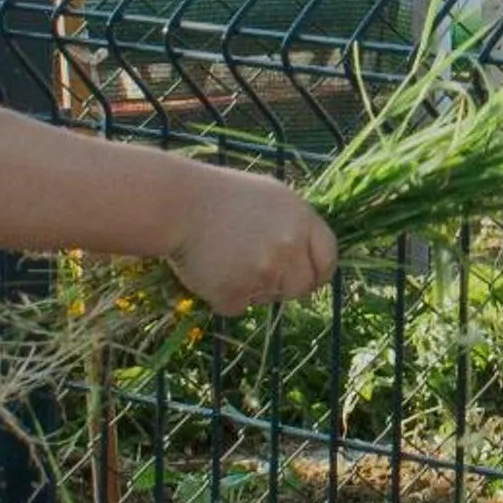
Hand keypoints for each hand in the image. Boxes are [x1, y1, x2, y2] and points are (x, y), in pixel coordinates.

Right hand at [166, 165, 336, 317]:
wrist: (174, 203)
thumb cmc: (219, 196)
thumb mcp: (270, 196)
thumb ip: (295, 225)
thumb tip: (309, 255)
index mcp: (301, 219)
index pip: (328, 259)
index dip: (317, 272)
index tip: (307, 277)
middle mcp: (289, 246)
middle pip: (301, 287)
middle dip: (283, 285)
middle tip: (256, 270)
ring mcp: (264, 271)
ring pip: (267, 298)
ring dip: (251, 289)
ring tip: (226, 260)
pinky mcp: (237, 292)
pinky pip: (238, 307)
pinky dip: (223, 296)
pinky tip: (209, 270)